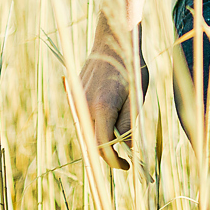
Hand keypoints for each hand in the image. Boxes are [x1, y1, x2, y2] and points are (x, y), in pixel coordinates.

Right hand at [80, 27, 133, 169]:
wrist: (112, 42)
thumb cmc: (131, 68)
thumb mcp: (137, 96)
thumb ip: (128, 124)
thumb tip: (126, 148)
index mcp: (102, 108)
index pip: (103, 148)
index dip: (115, 162)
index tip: (127, 166)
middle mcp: (83, 107)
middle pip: (92, 143)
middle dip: (108, 154)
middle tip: (125, 158)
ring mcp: (75, 102)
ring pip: (86, 133)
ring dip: (100, 140)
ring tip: (118, 138)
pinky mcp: (72, 97)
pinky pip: (82, 120)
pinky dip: (94, 126)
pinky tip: (108, 119)